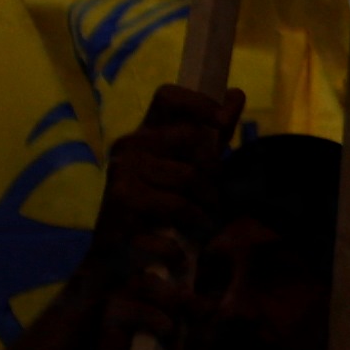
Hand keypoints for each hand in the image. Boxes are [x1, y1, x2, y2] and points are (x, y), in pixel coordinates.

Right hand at [108, 75, 238, 252]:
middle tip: (211, 198)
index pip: (168, 97)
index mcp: (147, 133)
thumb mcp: (189, 169)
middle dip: (212, 171)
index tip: (223, 121)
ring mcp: (123, 172)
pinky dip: (185, 230)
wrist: (114, 256)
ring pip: (187, 176)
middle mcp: (130, 145)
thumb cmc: (158, 207)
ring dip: (203, 206)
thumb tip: (235, 93)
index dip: (198, 102)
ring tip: (199, 222)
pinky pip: (174, 209)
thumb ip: (213, 136)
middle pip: (191, 137)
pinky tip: (177, 247)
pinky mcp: (120, 201)